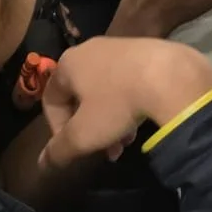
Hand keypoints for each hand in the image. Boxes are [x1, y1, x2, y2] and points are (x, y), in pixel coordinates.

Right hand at [39, 36, 211, 172]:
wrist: (170, 75)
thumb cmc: (117, 103)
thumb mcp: (84, 134)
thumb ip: (60, 151)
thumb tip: (42, 164)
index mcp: (68, 64)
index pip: (51, 100)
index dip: (57, 130)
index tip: (74, 148)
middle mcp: (90, 49)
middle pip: (81, 98)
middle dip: (91, 130)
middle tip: (106, 151)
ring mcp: (118, 47)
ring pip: (106, 92)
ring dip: (112, 121)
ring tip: (127, 142)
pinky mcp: (144, 50)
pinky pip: (127, 82)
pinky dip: (129, 104)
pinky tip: (143, 120)